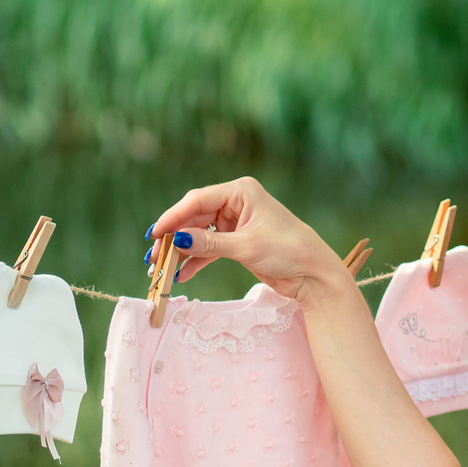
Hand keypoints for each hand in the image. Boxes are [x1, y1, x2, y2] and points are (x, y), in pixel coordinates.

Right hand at [147, 177, 344, 299]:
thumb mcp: (245, 246)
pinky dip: (197, 261)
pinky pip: (210, 249)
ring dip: (182, 252)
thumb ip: (209, 243)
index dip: (173, 217)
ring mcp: (237, 223)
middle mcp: (237, 203)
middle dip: (174, 238)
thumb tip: (177, 240)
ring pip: (200, 235)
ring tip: (162, 269)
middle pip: (195, 218)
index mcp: (241, 191)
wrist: (314, 274)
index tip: (154, 234)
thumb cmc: (287, 250)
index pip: (198, 200)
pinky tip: (182, 274)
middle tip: (153, 257)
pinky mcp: (239, 242)